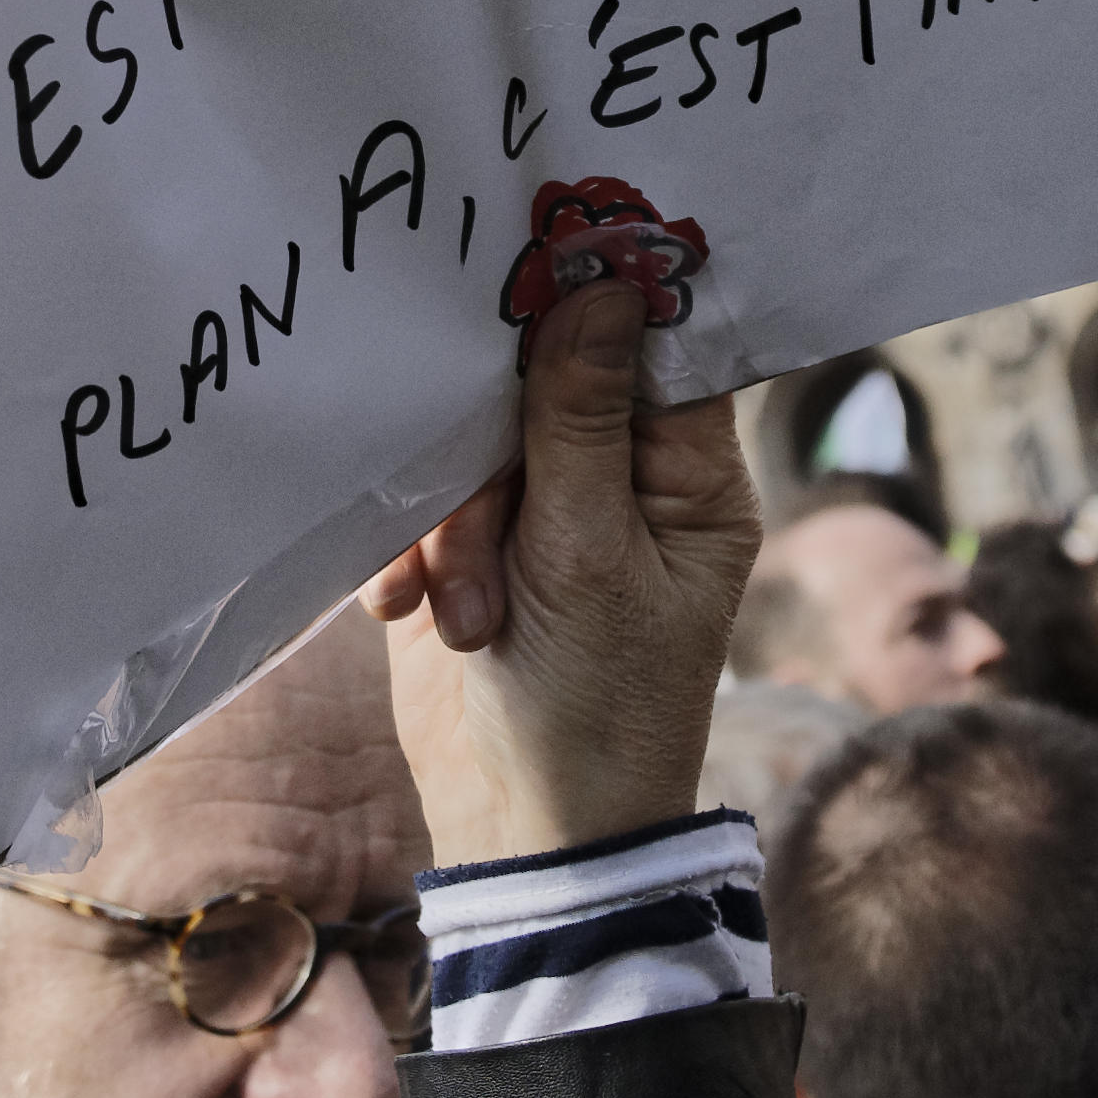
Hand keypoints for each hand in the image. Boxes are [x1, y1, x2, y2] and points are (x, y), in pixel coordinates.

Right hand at [359, 278, 756, 860]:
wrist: (519, 834)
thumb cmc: (593, 707)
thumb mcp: (588, 558)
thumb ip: (578, 420)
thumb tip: (602, 287)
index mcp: (690, 481)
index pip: (656, 351)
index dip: (599, 303)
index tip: (536, 263)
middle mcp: (621, 486)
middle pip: (543, 386)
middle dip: (497, 461)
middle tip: (485, 518)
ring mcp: (541, 518)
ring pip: (472, 444)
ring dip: (453, 526)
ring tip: (469, 612)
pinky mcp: (468, 552)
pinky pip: (424, 500)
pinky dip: (411, 550)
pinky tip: (407, 608)